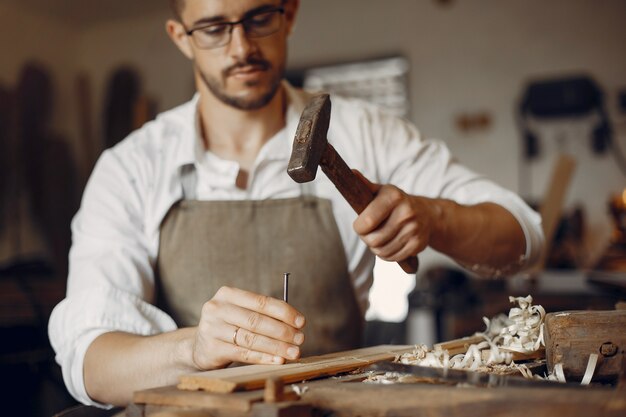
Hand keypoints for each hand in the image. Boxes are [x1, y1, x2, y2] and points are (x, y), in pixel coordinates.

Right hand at [191, 286, 305, 369]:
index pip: (261, 301)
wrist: (199, 346)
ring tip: (293, 352)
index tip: (301, 321)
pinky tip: (278, 360)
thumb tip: (296, 324)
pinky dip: (263, 357)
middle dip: (282, 331)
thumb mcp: (241, 313)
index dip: (284, 312)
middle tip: (300, 339)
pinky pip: (243, 353)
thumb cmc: (229, 326)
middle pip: (256, 321)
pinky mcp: (211, 349)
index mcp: (227, 294)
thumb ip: (263, 314)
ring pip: (251, 338)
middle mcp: (217, 308)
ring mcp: (212, 329)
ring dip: (276, 346)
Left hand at [352, 170, 439, 262]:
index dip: (358, 227)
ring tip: (379, 239)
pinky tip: (389, 245)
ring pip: (382, 251)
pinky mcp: (418, 244)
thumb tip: (350, 172)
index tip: (360, 225)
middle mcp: (406, 212)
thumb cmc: (397, 202)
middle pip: (373, 240)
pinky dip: (387, 255)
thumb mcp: (382, 191)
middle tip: (369, 234)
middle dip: (366, 239)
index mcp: (394, 197)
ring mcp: (413, 229)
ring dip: (376, 248)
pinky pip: (393, 257)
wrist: (426, 214)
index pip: (366, 222)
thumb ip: (364, 184)